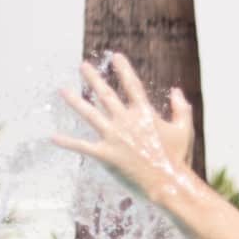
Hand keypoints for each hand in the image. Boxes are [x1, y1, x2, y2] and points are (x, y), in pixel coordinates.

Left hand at [52, 54, 195, 198]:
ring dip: (75, 101)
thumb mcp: (185, 130)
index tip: (116, 56)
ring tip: (63, 90)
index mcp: (145, 114)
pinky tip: (54, 137)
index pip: (132, 85)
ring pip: (89, 114)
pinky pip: (82, 146)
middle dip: (93, 78)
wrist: (168, 182)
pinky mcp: (105, 154)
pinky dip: (67, 142)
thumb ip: (181, 108)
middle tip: (82, 66)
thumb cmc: (178, 157)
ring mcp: (113, 137)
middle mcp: (126, 121)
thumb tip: (176, 91)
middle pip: (105, 94)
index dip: (124, 69)